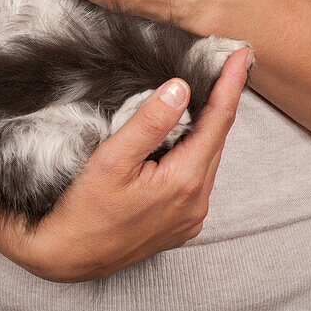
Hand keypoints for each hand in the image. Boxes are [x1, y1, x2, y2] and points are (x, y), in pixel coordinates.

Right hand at [0, 47, 252, 281]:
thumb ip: (149, 122)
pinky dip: (193, 152)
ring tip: (202, 95)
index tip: (242, 54)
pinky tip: (180, 138)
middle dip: (220, 101)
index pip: (218, 121)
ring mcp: (190, 216)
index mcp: (185, 181)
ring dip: (205, 127)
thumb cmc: (84, 209)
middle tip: (225, 66)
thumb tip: (180, 88)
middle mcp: (196, 202)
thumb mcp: (112, 159)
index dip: (231, 84)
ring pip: (206, 158)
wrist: (68, 256)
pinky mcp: (181, 224)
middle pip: (215, 138)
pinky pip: (196, 178)